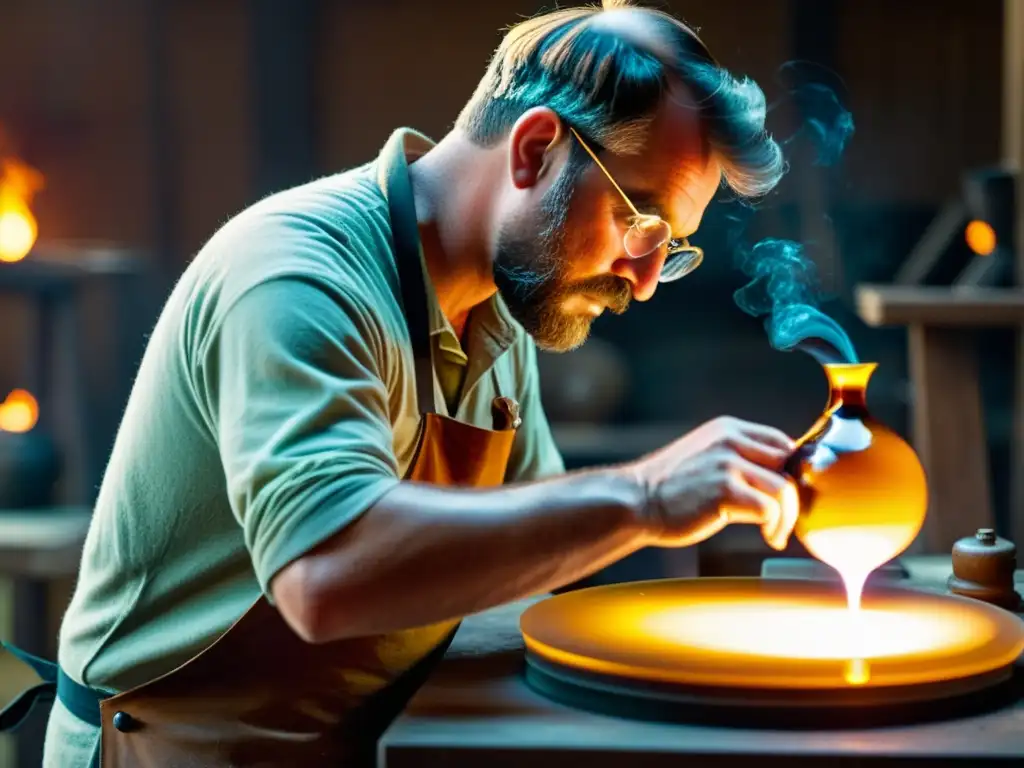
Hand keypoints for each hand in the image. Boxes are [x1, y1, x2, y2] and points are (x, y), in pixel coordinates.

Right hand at [623, 416, 798, 549]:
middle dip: (793, 495)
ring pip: (784, 488)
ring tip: (776, 533)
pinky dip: (774, 527)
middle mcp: (730, 440)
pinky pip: (768, 509)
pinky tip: (767, 537)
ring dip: (787, 517)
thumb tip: (779, 479)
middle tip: (785, 518)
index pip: (781, 443)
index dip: (791, 472)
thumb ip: (738, 459)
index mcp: (727, 429)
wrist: (634, 502)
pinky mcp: (723, 489)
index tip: (786, 497)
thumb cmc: (670, 489)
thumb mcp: (706, 458)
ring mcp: (726, 463)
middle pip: (789, 464)